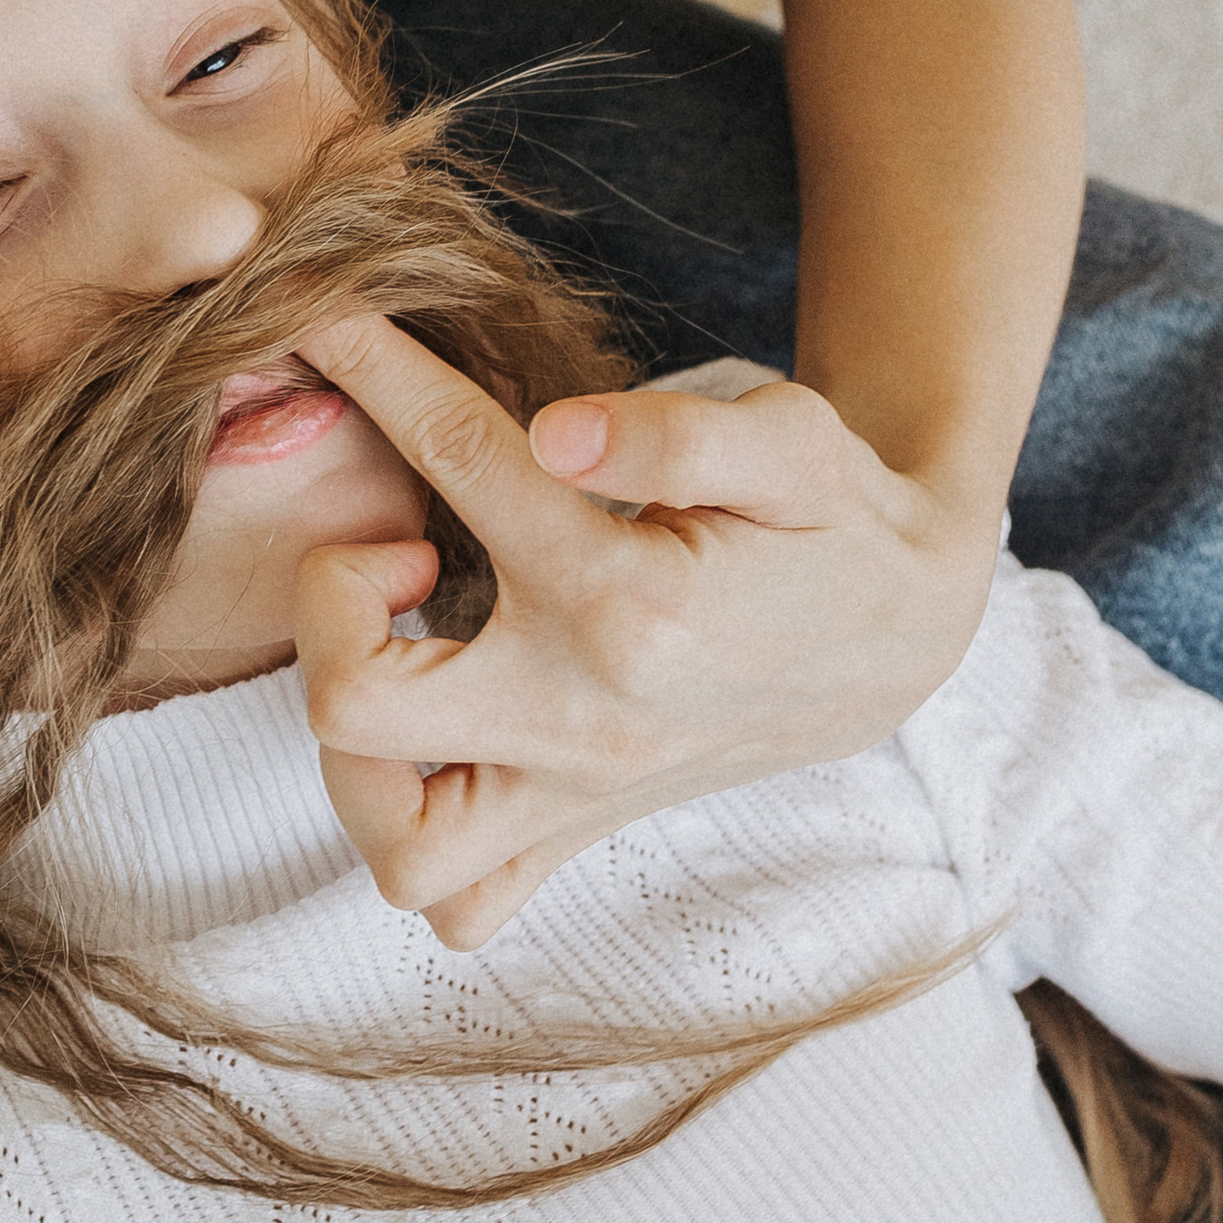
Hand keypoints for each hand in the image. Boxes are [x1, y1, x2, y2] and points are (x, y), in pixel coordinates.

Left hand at [291, 314, 998, 949]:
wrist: (897, 631)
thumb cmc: (831, 518)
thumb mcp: (790, 440)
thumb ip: (674, 432)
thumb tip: (556, 430)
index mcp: (630, 602)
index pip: (461, 467)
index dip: (379, 374)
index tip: (325, 319)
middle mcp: (585, 719)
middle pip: (355, 704)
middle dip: (329, 602)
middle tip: (396, 549)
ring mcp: (576, 796)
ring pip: (395, 844)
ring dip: (354, 747)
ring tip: (404, 651)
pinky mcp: (577, 833)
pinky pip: (461, 903)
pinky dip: (413, 836)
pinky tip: (428, 744)